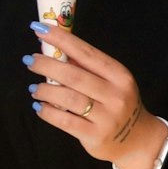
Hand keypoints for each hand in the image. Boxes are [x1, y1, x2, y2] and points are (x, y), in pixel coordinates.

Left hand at [25, 22, 164, 168]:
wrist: (137, 139)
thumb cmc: (119, 104)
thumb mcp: (112, 82)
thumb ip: (87, 68)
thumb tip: (54, 49)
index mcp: (120, 76)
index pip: (87, 53)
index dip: (62, 40)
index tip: (40, 29)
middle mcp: (115, 95)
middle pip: (74, 75)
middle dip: (46, 65)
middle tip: (30, 61)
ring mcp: (106, 117)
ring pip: (67, 98)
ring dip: (45, 90)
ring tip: (35, 88)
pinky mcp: (95, 136)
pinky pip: (64, 121)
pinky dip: (47, 112)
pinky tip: (40, 106)